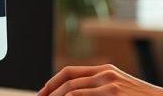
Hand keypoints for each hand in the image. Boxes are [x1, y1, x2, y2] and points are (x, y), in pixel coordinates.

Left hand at [38, 64, 162, 95]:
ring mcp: (108, 82)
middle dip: (49, 91)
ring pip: (71, 89)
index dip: (52, 82)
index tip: (42, 94)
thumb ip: (99, 89)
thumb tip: (76, 95)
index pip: (69, 72)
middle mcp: (104, 72)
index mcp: (104, 70)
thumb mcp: (119, 90)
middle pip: (67, 79)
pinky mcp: (113, 93)